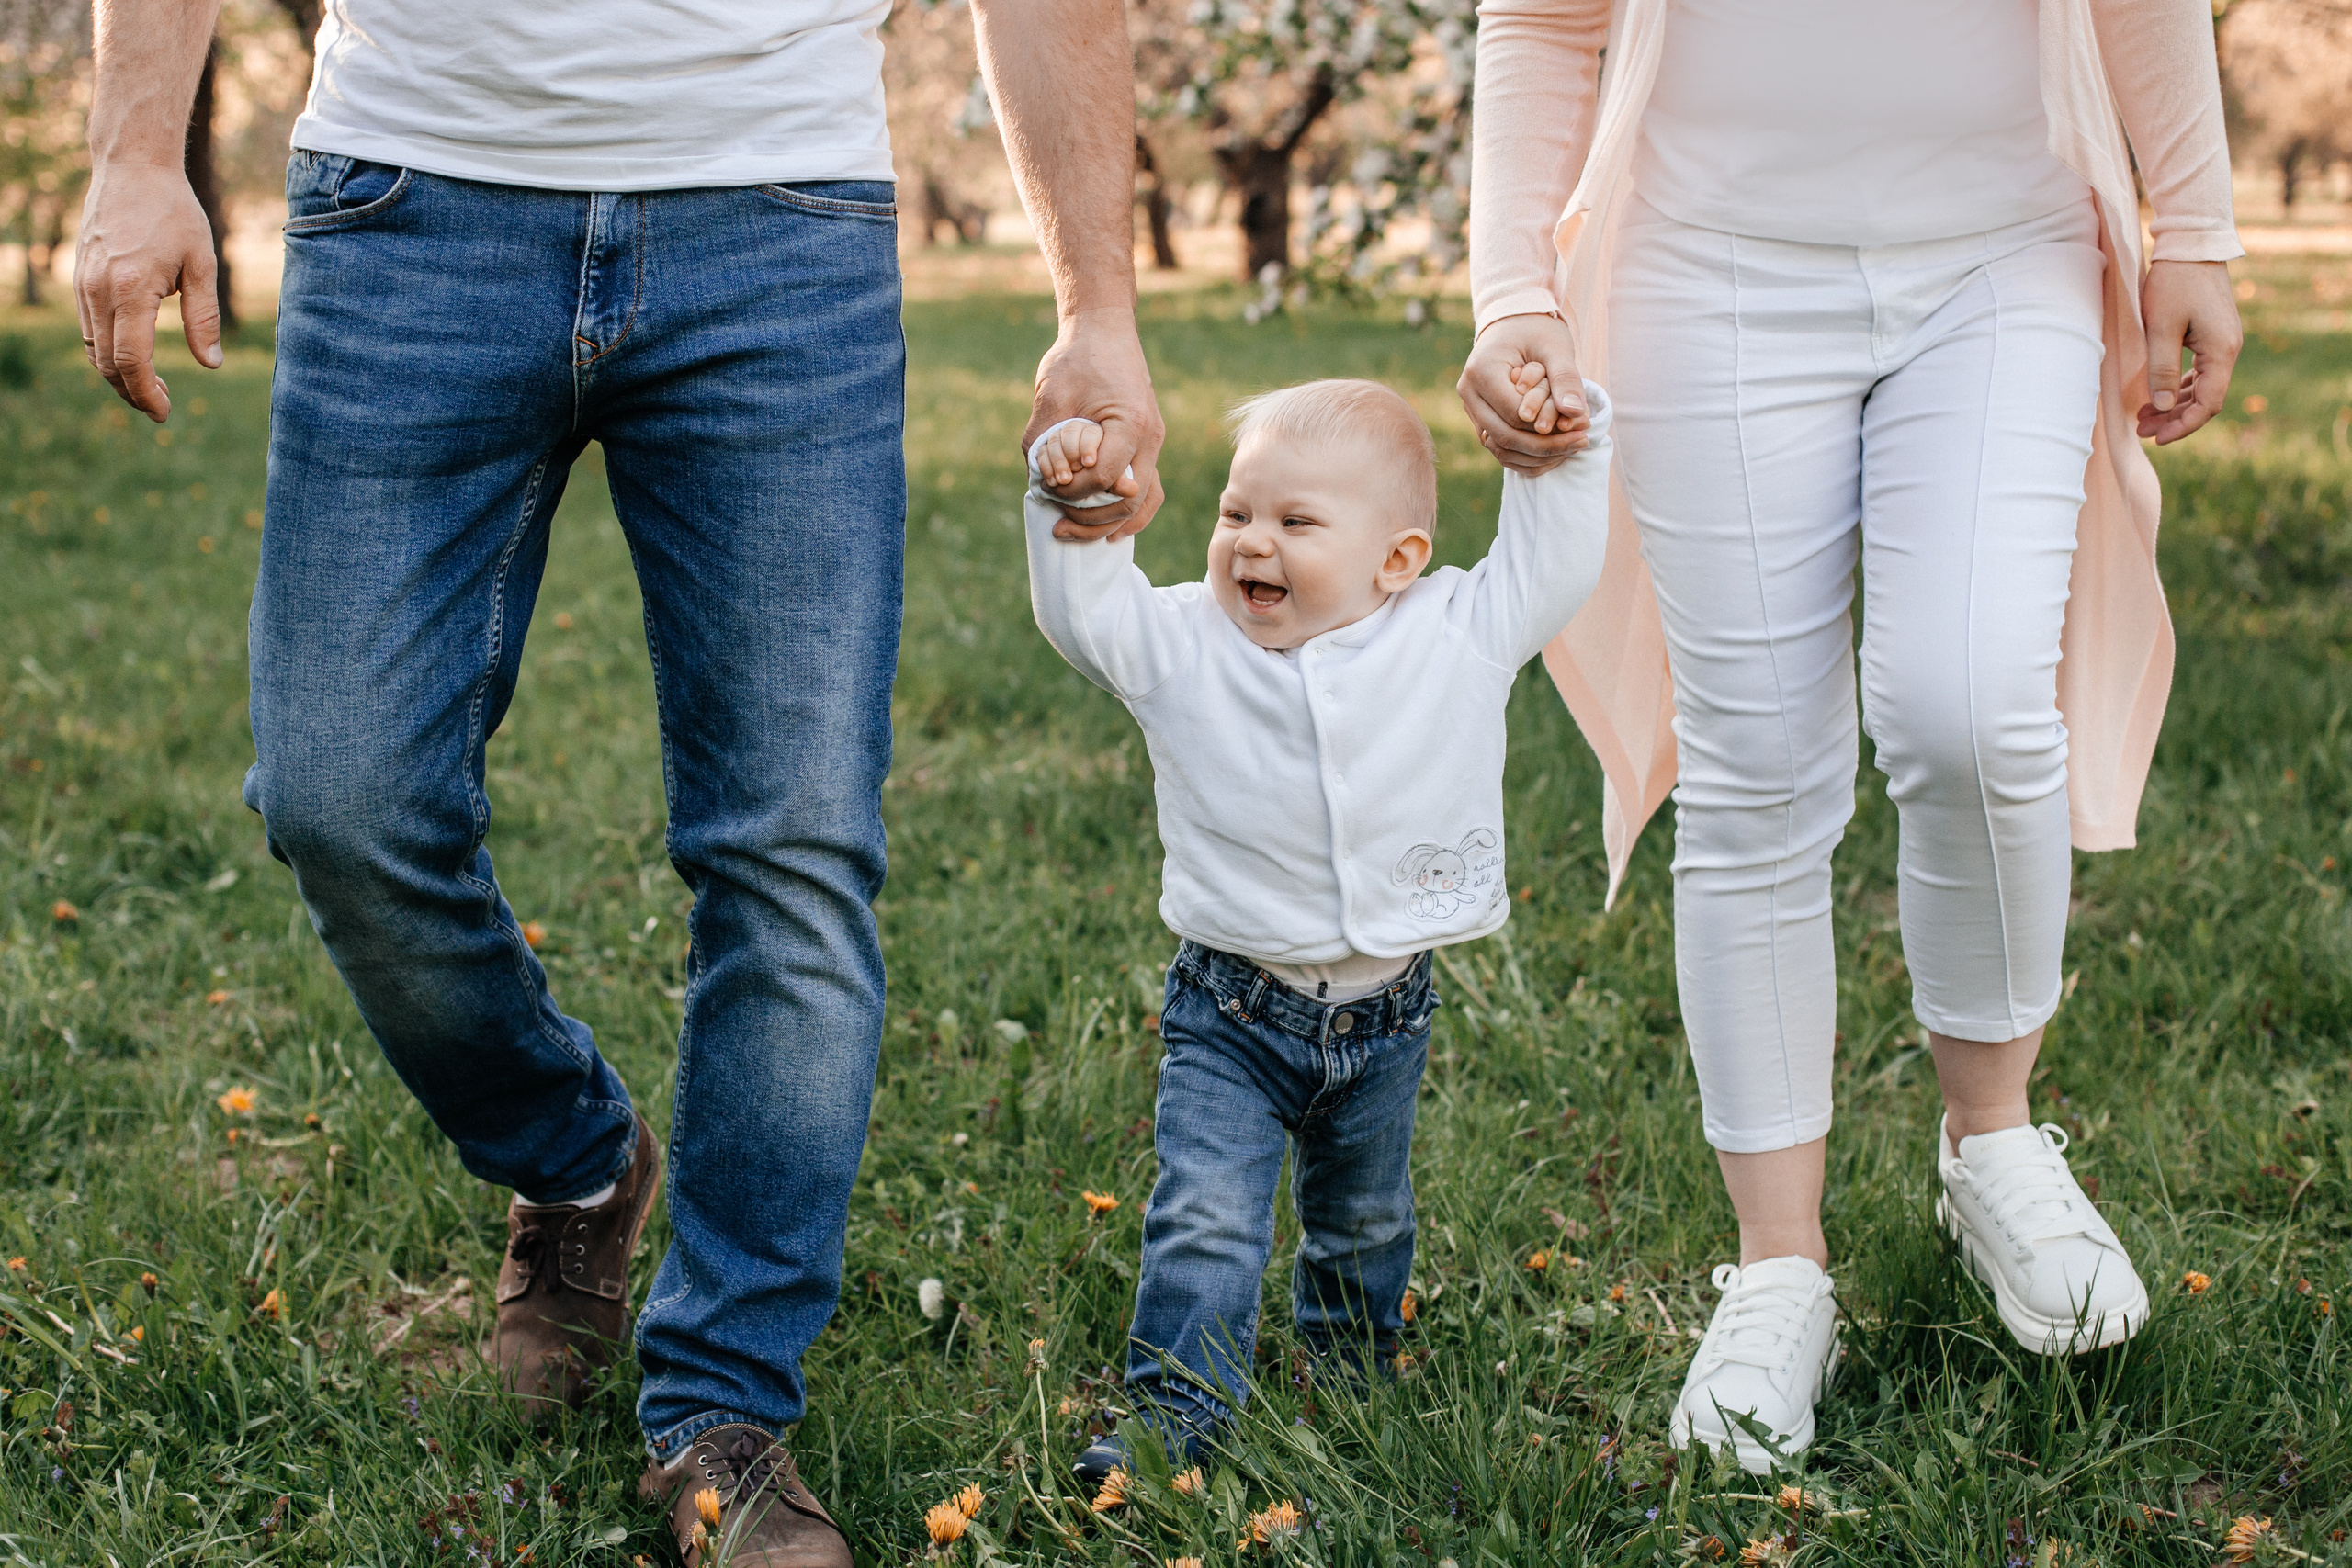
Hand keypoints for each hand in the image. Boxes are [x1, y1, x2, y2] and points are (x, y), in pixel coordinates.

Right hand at [74, 159, 223, 422]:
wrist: (132, 167)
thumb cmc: (174, 212)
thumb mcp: (201, 264)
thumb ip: (203, 317)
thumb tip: (211, 364)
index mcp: (130, 290)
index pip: (130, 361)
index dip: (146, 394)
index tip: (165, 412)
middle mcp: (98, 290)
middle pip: (106, 363)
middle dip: (132, 392)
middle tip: (161, 407)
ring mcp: (83, 283)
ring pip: (93, 347)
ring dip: (118, 374)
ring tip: (151, 386)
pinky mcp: (80, 276)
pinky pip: (89, 326)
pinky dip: (107, 349)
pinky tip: (132, 354)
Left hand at [1024, 307, 1165, 542]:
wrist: (1104, 329)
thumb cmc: (1077, 357)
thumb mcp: (1051, 395)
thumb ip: (1041, 440)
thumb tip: (1037, 481)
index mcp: (1130, 423)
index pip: (1104, 477)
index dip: (1074, 491)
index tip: (1049, 486)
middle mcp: (1150, 438)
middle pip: (1128, 499)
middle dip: (1091, 520)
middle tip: (1058, 527)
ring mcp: (1153, 443)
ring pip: (1145, 501)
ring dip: (1111, 523)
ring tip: (1077, 534)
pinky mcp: (1147, 445)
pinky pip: (1148, 489)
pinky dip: (1130, 512)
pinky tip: (1108, 528)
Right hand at [1458, 312, 1587, 475]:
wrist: (1513, 323)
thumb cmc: (1535, 330)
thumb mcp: (1555, 347)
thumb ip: (1565, 378)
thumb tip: (1574, 412)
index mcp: (1481, 371)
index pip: (1515, 414)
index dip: (1549, 426)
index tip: (1583, 424)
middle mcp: (1468, 393)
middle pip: (1504, 436)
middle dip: (1546, 445)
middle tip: (1583, 441)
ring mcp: (1471, 408)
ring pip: (1500, 448)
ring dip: (1537, 456)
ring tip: (1573, 446)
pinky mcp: (1479, 419)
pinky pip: (1499, 448)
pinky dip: (1527, 455)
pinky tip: (1557, 450)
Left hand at [2135, 259, 2241, 444]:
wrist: (2192, 245)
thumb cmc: (2174, 283)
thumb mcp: (2161, 328)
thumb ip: (2161, 369)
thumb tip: (2161, 407)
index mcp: (2222, 351)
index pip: (2209, 403)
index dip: (2184, 425)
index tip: (2157, 439)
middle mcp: (2228, 349)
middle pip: (2206, 398)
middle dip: (2174, 418)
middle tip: (2141, 430)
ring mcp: (2222, 342)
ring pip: (2201, 386)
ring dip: (2174, 404)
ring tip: (2142, 417)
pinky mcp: (2212, 335)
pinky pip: (2199, 371)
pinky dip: (2178, 386)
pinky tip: (2156, 394)